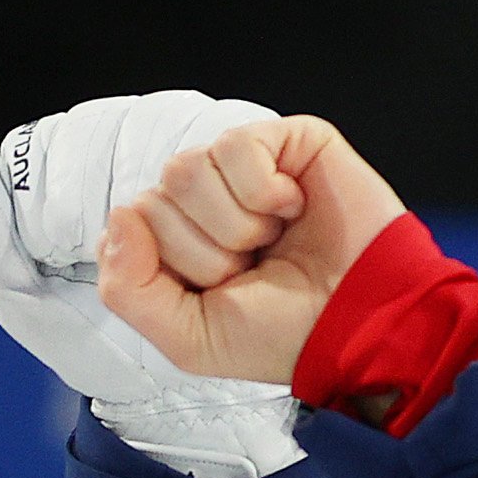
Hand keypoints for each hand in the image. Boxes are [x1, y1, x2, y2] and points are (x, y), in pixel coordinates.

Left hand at [95, 115, 409, 385]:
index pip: (128, 226)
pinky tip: (293, 209)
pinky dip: (263, 191)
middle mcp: (201, 200)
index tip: (219, 291)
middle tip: (254, 268)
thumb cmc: (278, 334)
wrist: (356, 321)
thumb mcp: (186, 337)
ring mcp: (241, 168)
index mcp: (174, 243)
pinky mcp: (285, 140)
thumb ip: (127, 289)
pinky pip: (236, 145)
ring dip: (234, 224)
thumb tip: (121, 215)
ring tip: (273, 240)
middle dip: (206, 252)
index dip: (171, 268)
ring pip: (186, 170)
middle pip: (156, 199)